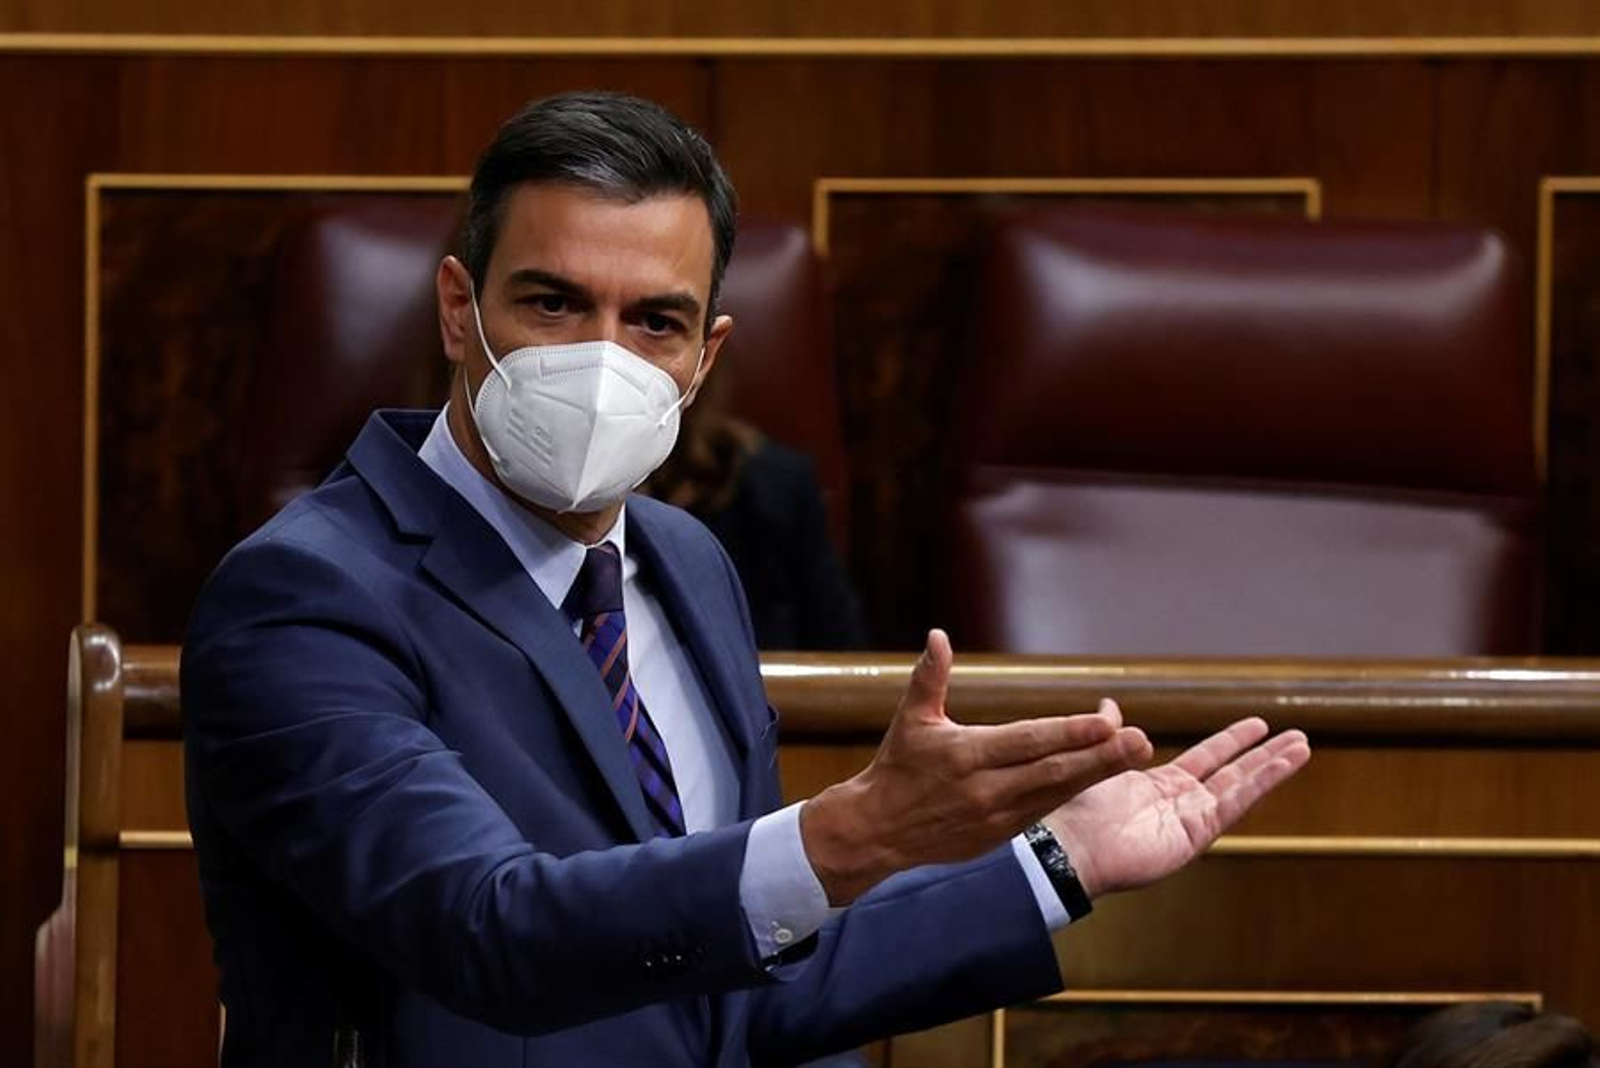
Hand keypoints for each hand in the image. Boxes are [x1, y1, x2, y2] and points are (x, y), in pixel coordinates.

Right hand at [800, 629, 1153, 904]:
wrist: (877, 831)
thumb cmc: (897, 767)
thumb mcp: (910, 719)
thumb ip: (929, 677)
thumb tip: (938, 635)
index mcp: (966, 755)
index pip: (1028, 741)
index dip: (1069, 732)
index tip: (1107, 719)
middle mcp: (987, 788)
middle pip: (1054, 770)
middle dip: (1102, 756)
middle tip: (1142, 740)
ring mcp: (997, 816)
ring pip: (1057, 792)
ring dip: (1099, 774)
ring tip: (1137, 755)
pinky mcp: (1001, 834)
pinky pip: (1046, 809)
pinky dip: (1075, 791)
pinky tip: (1105, 776)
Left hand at [1044, 716, 1310, 897]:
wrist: (1072, 848)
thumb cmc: (1079, 813)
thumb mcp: (1100, 763)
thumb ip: (1114, 735)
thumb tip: (1109, 705)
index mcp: (1160, 785)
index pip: (1206, 758)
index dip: (1232, 741)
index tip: (1257, 725)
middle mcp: (1182, 802)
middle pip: (1233, 772)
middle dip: (1264, 755)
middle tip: (1296, 736)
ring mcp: (1191, 819)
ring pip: (1242, 786)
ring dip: (1273, 766)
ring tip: (1303, 746)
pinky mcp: (1197, 833)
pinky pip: (1235, 802)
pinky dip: (1262, 782)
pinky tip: (1284, 764)